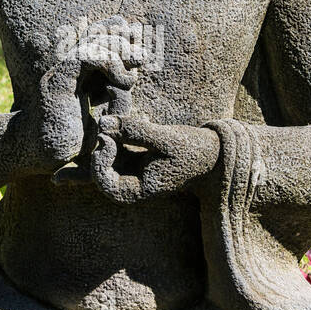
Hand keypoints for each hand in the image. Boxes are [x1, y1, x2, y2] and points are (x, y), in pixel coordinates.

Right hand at [22, 32, 143, 174]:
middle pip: (94, 35)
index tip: (140, 43)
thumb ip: (120, 97)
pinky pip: (85, 58)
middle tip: (143, 54)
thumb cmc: (76, 140)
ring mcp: (61, 73)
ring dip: (119, 49)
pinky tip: (123, 80)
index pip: (96, 39)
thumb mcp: (108, 115)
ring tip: (138, 62)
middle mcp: (68, 68)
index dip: (117, 34)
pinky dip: (109, 62)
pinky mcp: (59, 82)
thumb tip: (138, 86)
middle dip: (121, 38)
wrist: (47, 156)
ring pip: (91, 43)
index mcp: (78, 72)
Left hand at [91, 114, 219, 202]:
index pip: (104, 182)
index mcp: (138, 190)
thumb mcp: (164, 138)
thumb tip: (102, 122)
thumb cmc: (190, 150)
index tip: (107, 139)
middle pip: (99, 171)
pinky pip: (117, 147)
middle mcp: (131, 184)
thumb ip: (133, 130)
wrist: (210, 154)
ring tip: (121, 119)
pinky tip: (134, 120)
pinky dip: (119, 134)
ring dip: (109, 137)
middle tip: (108, 126)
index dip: (99, 161)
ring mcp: (131, 171)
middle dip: (100, 148)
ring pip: (106, 157)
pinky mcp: (134, 158)